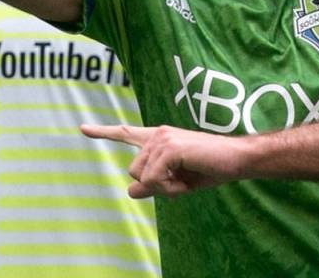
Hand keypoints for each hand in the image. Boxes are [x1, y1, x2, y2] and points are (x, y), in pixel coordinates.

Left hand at [81, 123, 245, 198]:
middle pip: (133, 172)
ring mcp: (162, 138)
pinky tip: (186, 179)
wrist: (236, 159)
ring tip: (186, 177)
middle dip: (155, 186)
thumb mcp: (177, 182)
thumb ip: (153, 185)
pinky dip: (169, 188)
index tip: (82, 128)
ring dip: (164, 187)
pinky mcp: (169, 147)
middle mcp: (157, 133)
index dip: (103, 132)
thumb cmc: (209, 169)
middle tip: (181, 181)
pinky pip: (153, 180)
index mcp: (158, 138)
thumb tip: (130, 191)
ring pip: (142, 177)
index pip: (126, 133)